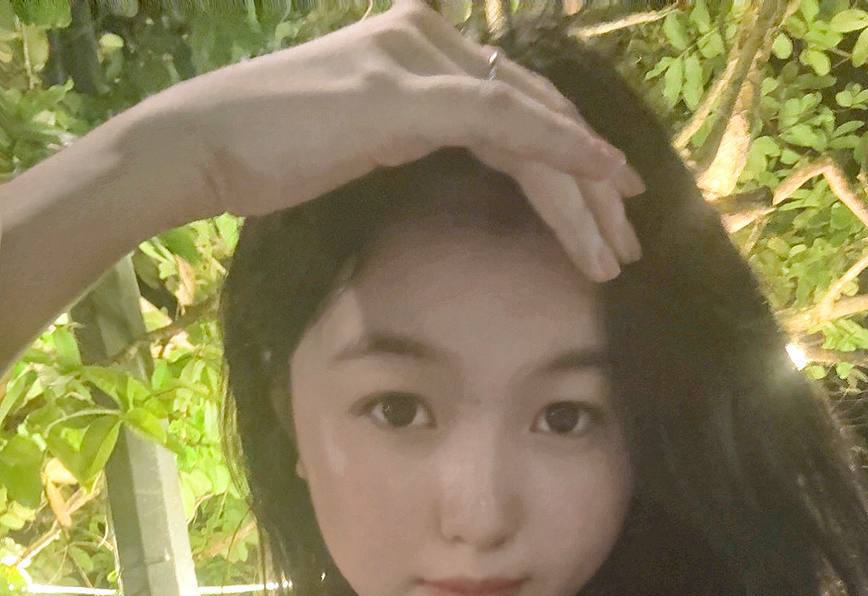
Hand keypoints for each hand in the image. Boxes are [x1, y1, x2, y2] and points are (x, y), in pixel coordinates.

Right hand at [131, 0, 644, 281]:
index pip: (511, 106)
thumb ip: (404, 131)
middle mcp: (427, 38)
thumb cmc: (265, 156)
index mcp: (417, 47)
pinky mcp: (408, 93)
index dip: (564, 158)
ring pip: (528, 122)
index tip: (603, 214)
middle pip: (531, 112)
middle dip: (587, 183)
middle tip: (625, 242)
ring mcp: (418, 59)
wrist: (204, 146)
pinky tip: (605, 179)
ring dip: (583, 187)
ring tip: (618, 246)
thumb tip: (431, 153)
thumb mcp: (354, 137)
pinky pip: (506, 120)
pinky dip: (562, 148)